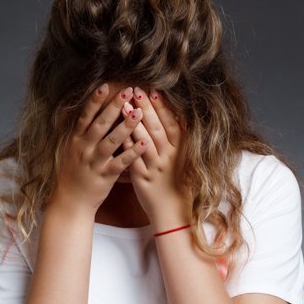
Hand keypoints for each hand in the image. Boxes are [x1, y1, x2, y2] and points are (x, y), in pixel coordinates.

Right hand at [50, 84, 148, 213]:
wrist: (70, 202)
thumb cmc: (74, 174)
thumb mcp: (72, 150)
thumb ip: (83, 133)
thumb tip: (94, 112)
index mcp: (76, 140)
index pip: (85, 116)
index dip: (95, 101)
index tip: (106, 86)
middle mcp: (83, 148)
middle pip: (100, 124)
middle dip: (114, 107)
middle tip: (127, 91)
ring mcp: (94, 162)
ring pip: (110, 141)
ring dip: (125, 126)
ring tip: (140, 113)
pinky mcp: (104, 176)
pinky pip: (120, 163)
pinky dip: (133, 152)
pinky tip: (145, 143)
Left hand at [121, 87, 190, 226]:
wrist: (175, 213)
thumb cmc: (180, 184)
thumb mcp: (185, 160)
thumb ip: (180, 140)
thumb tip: (180, 116)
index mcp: (180, 151)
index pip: (172, 124)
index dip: (163, 108)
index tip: (154, 91)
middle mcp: (169, 158)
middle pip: (157, 129)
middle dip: (147, 108)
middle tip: (136, 90)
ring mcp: (155, 168)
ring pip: (144, 142)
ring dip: (134, 123)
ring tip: (125, 106)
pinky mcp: (142, 179)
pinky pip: (133, 160)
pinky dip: (126, 147)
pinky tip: (118, 134)